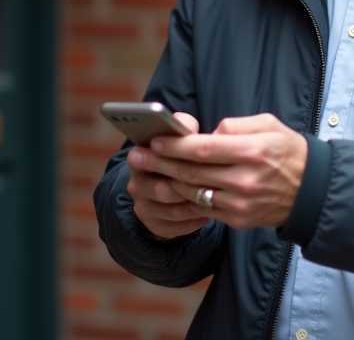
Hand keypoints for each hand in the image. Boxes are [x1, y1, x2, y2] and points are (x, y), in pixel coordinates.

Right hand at [126, 112, 209, 239]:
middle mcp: (136, 184)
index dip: (168, 157)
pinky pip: (177, 225)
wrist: (170, 185)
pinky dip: (195, 219)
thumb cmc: (180, 154)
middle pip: (161, 189)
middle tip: (214, 182)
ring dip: (195, 204)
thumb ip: (182, 127)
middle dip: (188, 187)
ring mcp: (143, 207)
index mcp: (138, 157)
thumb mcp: (180, 136)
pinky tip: (211, 211)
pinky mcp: (155, 225)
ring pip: (172, 210)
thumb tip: (186, 127)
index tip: (188, 154)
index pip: (144, 157)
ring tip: (217, 198)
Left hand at [130, 113, 307, 230]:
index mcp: (253, 151)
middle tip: (136, 157)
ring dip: (165, 183)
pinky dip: (182, 200)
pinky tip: (167, 191)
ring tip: (145, 174)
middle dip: (160, 164)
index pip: (205, 149)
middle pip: (193, 172)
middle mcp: (245, 179)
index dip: (176, 146)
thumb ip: (236, 125)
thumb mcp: (270, 126)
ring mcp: (241, 203)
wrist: (312, 191)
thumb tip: (207, 134)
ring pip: (193, 193)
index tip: (155, 140)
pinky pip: (203, 209)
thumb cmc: (288, 151)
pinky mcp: (238, 219)